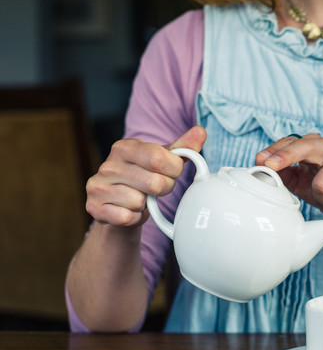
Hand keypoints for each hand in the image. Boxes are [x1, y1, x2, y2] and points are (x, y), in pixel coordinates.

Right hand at [85, 126, 206, 226]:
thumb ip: (183, 148)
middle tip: (158, 188)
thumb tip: (201, 131)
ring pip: (140, 202)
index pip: (159, 158)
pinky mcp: (94, 207)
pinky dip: (134, 218)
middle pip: (154, 183)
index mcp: (124, 147)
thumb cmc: (144, 177)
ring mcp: (98, 186)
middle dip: (164, 188)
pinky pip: (127, 217)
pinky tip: (129, 210)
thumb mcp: (163, 160)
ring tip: (140, 198)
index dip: (174, 170)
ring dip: (146, 205)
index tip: (172, 172)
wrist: (118, 205)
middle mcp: (107, 165)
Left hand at [255, 134, 322, 219]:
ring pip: (322, 182)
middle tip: (269, 166)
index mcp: (315, 144)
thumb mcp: (301, 184)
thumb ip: (284, 175)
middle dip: (286, 156)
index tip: (260, 161)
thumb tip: (263, 169)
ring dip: (321, 198)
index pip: (291, 141)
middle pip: (306, 147)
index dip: (275, 151)